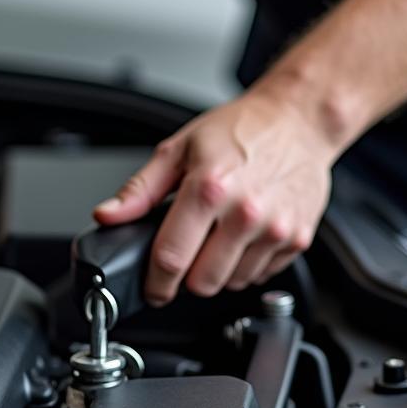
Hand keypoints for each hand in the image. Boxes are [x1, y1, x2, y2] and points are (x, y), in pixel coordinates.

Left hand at [93, 90, 335, 304]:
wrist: (298, 120)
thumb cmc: (241, 129)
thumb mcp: (179, 149)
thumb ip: (139, 190)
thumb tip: (108, 215)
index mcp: (209, 188)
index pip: (171, 258)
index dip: (155, 282)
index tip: (152, 287)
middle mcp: (245, 212)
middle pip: (202, 282)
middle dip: (187, 277)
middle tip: (188, 253)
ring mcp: (275, 229)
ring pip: (232, 284)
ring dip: (219, 271)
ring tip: (220, 236)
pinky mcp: (297, 239)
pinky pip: (261, 276)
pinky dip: (247, 265)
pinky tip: (246, 236)